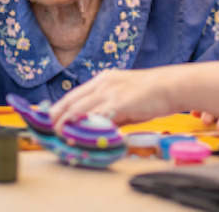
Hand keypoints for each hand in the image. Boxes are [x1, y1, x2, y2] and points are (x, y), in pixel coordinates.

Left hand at [49, 67, 177, 133]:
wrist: (172, 86)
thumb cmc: (153, 95)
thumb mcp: (126, 101)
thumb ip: (111, 113)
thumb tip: (100, 130)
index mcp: (103, 80)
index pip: (73, 96)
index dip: (58, 110)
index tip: (48, 123)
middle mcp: (103, 83)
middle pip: (70, 102)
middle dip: (55, 119)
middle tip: (46, 133)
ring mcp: (110, 91)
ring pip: (78, 109)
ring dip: (65, 125)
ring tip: (57, 138)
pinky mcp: (119, 101)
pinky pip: (96, 116)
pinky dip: (85, 127)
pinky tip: (78, 136)